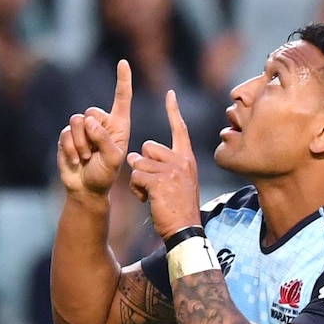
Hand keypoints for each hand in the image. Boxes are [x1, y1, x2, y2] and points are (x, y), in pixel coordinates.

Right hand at [57, 60, 132, 198]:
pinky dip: (71, 149)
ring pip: (76, 121)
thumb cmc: (106, 174)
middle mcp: (101, 123)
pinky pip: (65, 134)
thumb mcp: (113, 158)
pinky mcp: (67, 135)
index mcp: (119, 125)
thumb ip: (105, 139)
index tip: (123, 63)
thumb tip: (89, 120)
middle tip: (95, 153)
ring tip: (86, 158)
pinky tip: (76, 161)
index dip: (122, 80)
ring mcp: (83, 129)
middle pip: (92, 112)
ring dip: (81, 143)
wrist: (86, 188)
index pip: (122, 99)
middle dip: (91, 134)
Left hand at [128, 90, 200, 239]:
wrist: (185, 230)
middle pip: (147, 147)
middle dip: (142, 164)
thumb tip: (136, 158)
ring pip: (138, 163)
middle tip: (153, 185)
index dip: (173, 111)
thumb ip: (166, 167)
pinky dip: (137, 190)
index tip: (170, 94)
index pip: (179, 130)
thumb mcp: (181, 183)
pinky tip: (148, 200)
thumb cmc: (180, 209)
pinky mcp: (159, 181)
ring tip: (151, 195)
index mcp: (187, 159)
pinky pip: (135, 177)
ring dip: (138, 180)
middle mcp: (181, 161)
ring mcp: (171, 171)